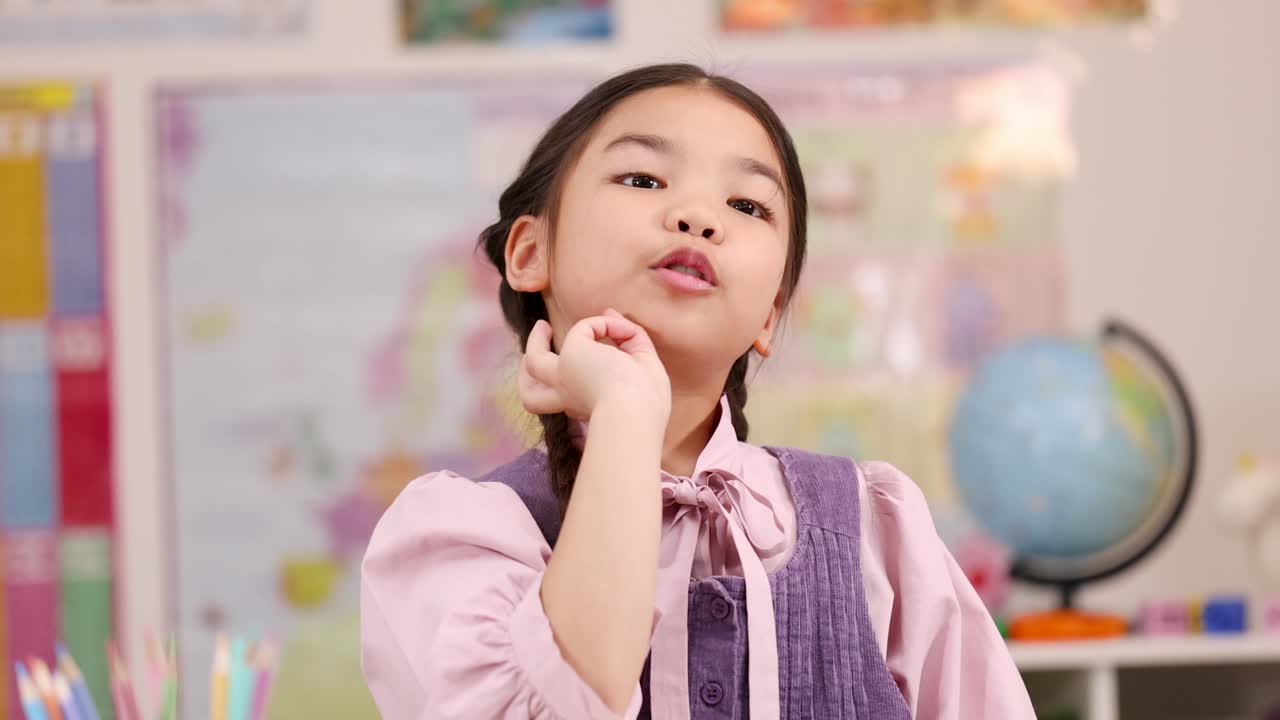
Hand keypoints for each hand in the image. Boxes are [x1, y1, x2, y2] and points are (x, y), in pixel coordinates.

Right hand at [519, 309, 670, 424]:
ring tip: (544, 327)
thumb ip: (629, 340)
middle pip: (533, 395)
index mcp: (585, 408)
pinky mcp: (572, 354)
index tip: (602, 366)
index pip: (571, 398)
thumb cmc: (645, 403)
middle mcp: (569, 397)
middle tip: (534, 357)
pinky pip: (584, 328)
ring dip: (536, 342)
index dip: (585, 378)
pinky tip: (623, 329)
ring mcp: (565, 376)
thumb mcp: (642, 368)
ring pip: (533, 364)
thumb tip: (609, 312)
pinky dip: (605, 324)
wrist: (635, 413)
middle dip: (529, 375)